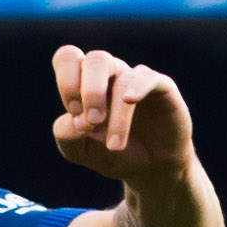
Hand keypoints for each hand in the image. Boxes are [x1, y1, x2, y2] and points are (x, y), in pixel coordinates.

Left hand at [50, 46, 192, 182]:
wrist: (148, 168)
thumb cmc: (109, 153)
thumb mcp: (77, 150)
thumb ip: (65, 133)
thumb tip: (76, 119)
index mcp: (84, 82)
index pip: (69, 58)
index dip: (67, 81)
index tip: (74, 112)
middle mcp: (110, 75)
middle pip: (96, 59)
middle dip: (90, 91)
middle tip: (92, 121)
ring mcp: (136, 79)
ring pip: (122, 79)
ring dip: (115, 116)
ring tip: (114, 146)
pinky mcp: (162, 87)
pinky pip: (148, 78)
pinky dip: (137, 88)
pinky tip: (129, 101)